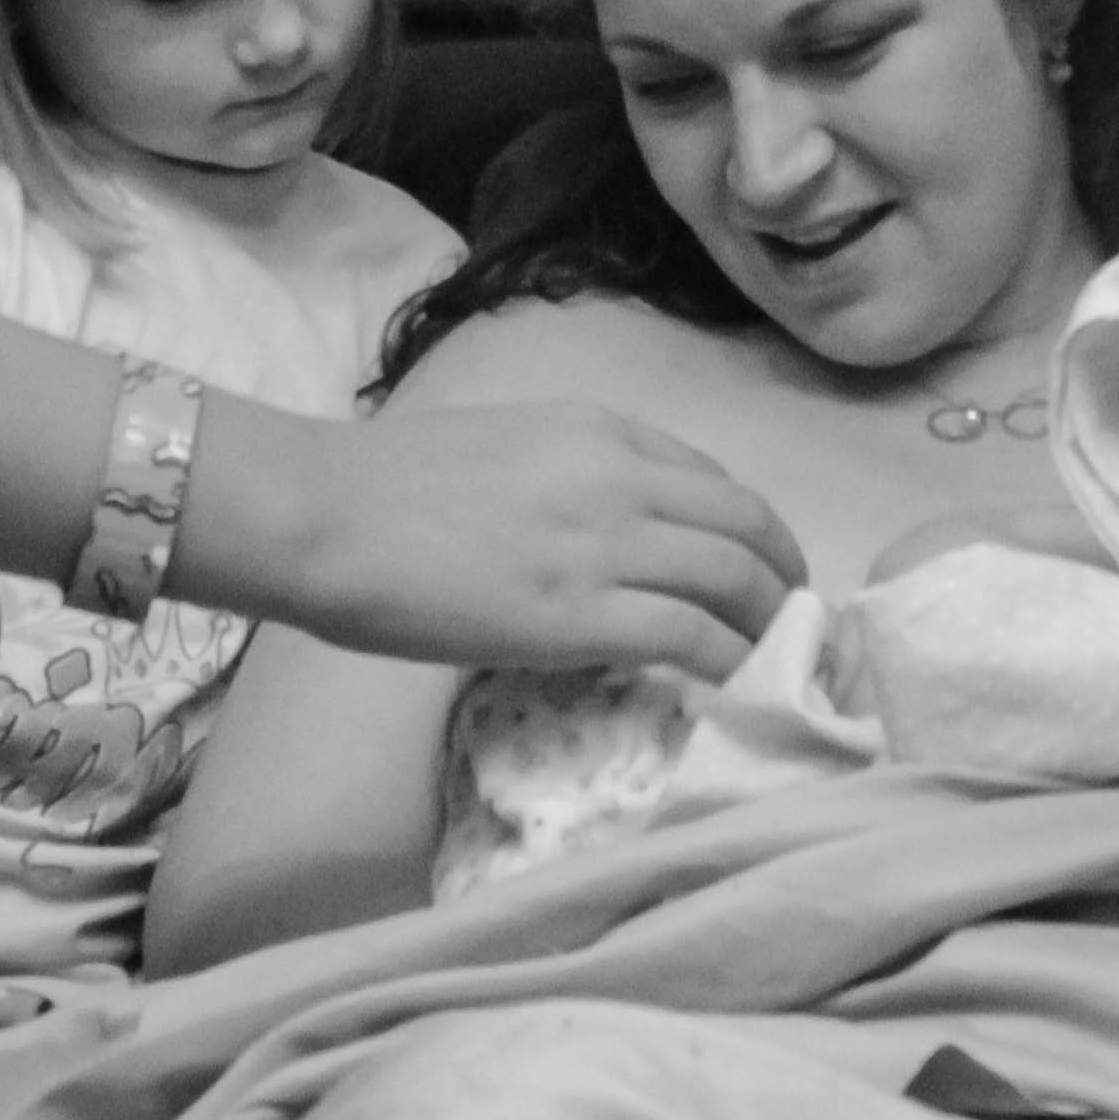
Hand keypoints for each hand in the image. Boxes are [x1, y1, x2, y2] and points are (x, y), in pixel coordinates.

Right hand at [201, 399, 805, 676]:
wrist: (325, 515)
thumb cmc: (385, 485)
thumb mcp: (505, 447)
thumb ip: (569, 480)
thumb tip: (600, 539)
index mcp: (599, 430)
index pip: (712, 477)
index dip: (751, 528)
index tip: (760, 566)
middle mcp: (620, 477)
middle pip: (746, 525)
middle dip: (785, 576)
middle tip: (793, 621)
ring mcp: (606, 546)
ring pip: (736, 581)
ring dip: (771, 625)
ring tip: (777, 663)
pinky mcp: (582, 617)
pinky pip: (693, 640)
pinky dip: (731, 665)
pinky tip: (736, 690)